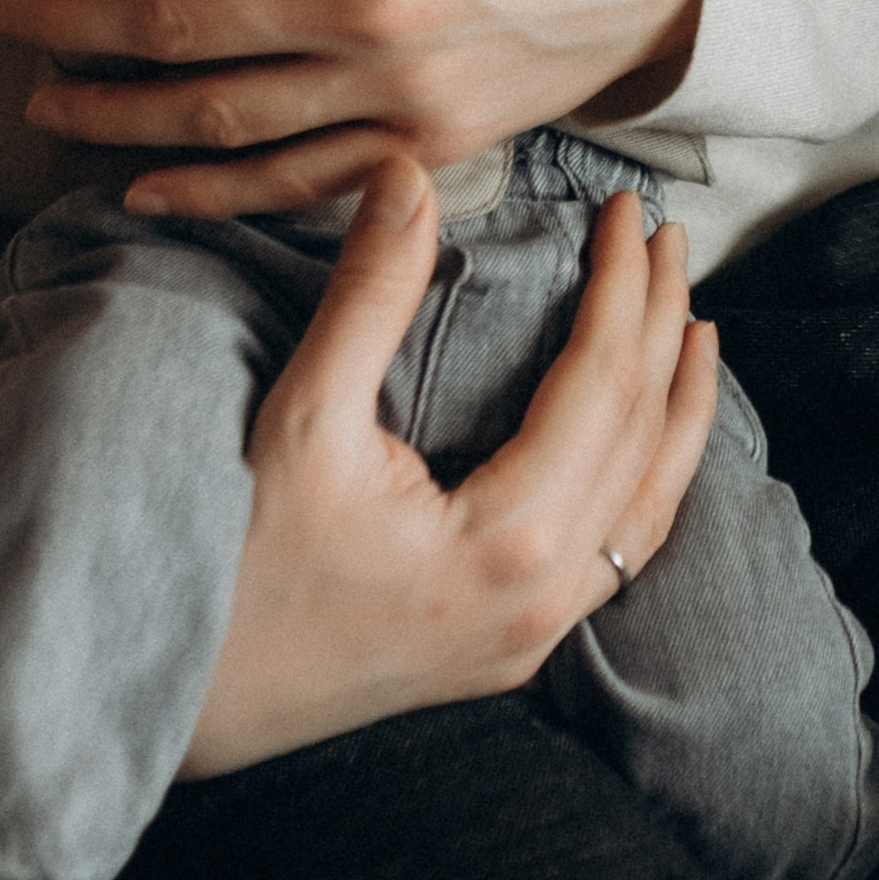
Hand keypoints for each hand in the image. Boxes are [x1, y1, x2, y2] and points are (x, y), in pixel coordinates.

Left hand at [0, 0, 713, 221]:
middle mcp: (372, 21)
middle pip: (180, 31)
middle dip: (75, 24)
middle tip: (6, 13)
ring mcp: (400, 99)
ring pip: (219, 122)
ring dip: (118, 115)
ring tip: (47, 96)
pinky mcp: (428, 147)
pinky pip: (295, 183)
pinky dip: (211, 194)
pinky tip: (144, 185)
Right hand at [181, 157, 718, 773]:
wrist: (184, 705)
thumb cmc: (236, 565)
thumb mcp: (299, 418)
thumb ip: (369, 295)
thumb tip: (411, 174)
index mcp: (511, 541)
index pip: (603, 382)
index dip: (622, 284)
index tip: (625, 210)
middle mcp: (544, 599)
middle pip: (640, 436)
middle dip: (662, 326)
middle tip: (667, 237)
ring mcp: (532, 638)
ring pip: (647, 509)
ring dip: (678, 411)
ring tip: (694, 330)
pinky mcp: (509, 653)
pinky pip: (616, 558)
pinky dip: (648, 485)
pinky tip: (646, 449)